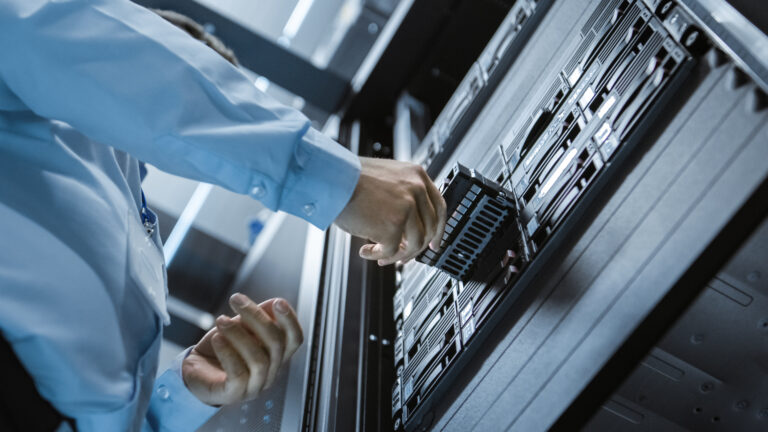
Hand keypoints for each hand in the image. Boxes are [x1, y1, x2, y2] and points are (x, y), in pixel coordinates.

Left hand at [182, 294, 302, 405]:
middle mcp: (270, 372)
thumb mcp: (241, 327)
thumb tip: (274, 303)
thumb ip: (258, 316)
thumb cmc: (221, 349)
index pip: (294, 339)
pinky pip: (237, 374)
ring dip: (239, 335)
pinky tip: (216, 339)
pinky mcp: (234, 394)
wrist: (194, 370)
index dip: (290, 321)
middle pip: (276, 344)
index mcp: (275, 355)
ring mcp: (254, 386)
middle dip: (256, 317)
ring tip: (221, 320)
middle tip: (236, 300)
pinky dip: (227, 353)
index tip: (277, 302)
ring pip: (259, 360)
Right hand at [335, 157, 446, 265]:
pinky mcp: (393, 226)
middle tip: (402, 256)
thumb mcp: (386, 176)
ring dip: (396, 255)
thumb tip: (409, 224)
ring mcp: (407, 208)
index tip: (434, 244)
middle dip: (415, 248)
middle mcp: (416, 189)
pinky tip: (366, 250)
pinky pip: (391, 250)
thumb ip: (403, 193)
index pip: (439, 207)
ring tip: (380, 255)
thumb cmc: (348, 178)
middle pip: (429, 229)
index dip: (438, 229)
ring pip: (414, 244)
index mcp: (416, 175)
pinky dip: (378, 255)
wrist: (331, 179)